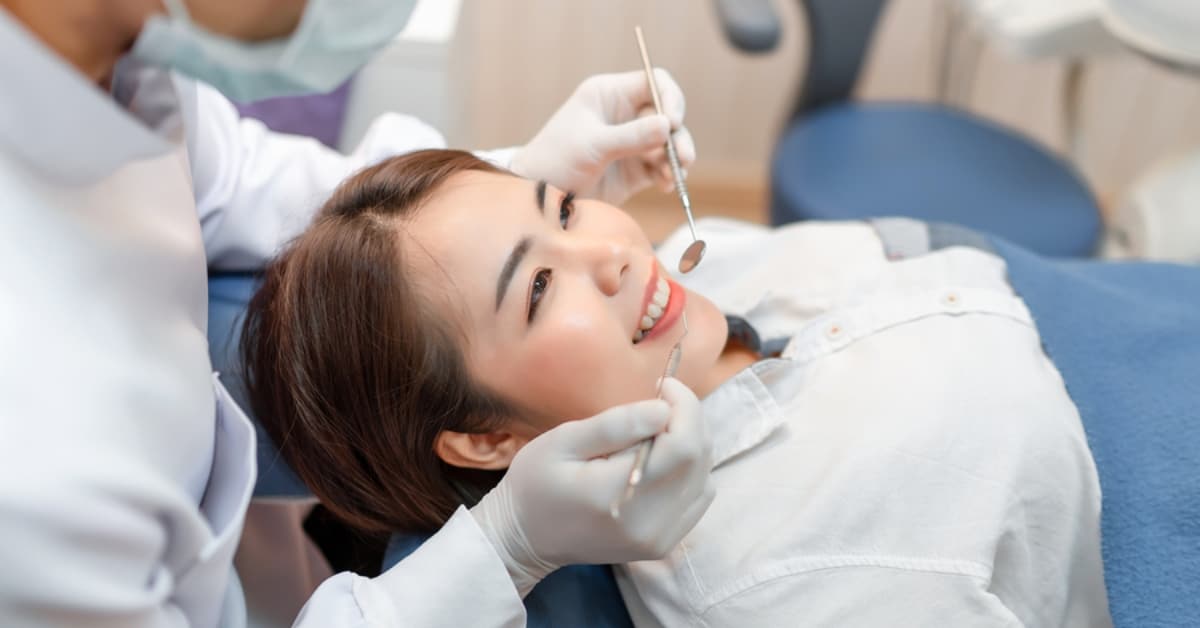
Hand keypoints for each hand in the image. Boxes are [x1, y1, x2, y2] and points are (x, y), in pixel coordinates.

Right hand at [471, 378, 713, 595]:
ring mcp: (659, 538)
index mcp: (617, 494)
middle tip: (660, 401)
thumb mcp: (564, 441)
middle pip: (699, 459)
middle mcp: (647, 523)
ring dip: (691, 443)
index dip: (684, 406)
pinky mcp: (664, 544)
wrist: (526, 538)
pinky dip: (690, 471)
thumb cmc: (536, 483)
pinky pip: (698, 497)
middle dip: (689, 419)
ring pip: (704, 476)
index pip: (683, 446)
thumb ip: (616, 425)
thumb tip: (664, 410)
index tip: (662, 385)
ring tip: (657, 431)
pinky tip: (662, 460)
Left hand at [510, 69, 696, 204]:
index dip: (669, 98)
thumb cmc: (555, 161)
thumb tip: (668, 125)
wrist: (539, 199)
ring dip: (676, 158)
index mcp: (609, 95)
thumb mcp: (592, 146)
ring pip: (668, 144)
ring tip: (674, 176)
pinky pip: (662, 168)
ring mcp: (631, 143)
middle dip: (678, 135)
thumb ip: (631, 136)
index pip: (653, 82)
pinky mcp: (635, 170)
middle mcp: (624, 115)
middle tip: (684, 157)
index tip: (672, 122)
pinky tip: (667, 186)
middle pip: (666, 115)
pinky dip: (669, 175)